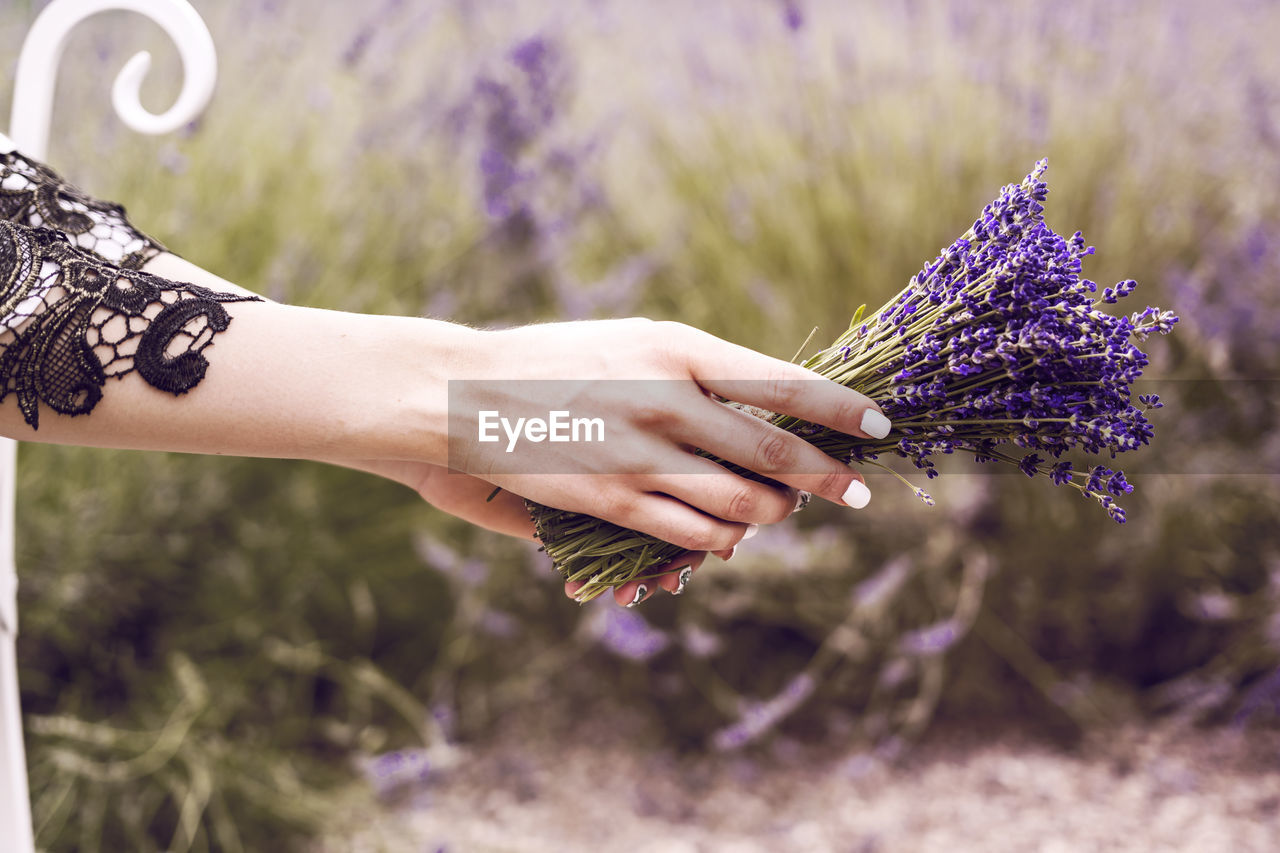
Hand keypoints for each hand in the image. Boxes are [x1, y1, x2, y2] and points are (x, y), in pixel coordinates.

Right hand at [450, 318, 887, 554]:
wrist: (461, 393)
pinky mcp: (614, 500)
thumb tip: (765, 406)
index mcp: (676, 347)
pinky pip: (693, 534)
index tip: (880, 426)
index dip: (841, 410)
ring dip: (773, 514)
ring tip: (783, 511)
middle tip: (855, 491)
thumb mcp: (631, 342)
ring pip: (743, 504)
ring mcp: (642, 455)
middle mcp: (667, 399)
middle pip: (776, 454)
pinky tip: (729, 536)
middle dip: (827, 478)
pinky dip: (723, 541)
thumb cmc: (552, 362)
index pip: (784, 383)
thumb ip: (694, 370)